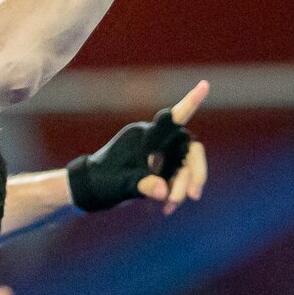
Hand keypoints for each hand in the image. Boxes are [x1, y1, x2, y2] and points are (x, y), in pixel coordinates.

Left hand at [66, 81, 207, 215]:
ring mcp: (160, 156)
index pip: (171, 118)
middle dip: (195, 171)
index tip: (204, 85)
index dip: (190, 102)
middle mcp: (156, 143)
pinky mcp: (161, 170)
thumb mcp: (120, 186)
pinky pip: (178, 179)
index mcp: (145, 136)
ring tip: (170, 206)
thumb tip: (163, 192)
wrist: (90, 190)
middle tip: (194, 194)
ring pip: (186, 166)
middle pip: (189, 149)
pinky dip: (174, 194)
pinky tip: (167, 208)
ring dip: (184, 186)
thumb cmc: (101, 182)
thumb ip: (142, 186)